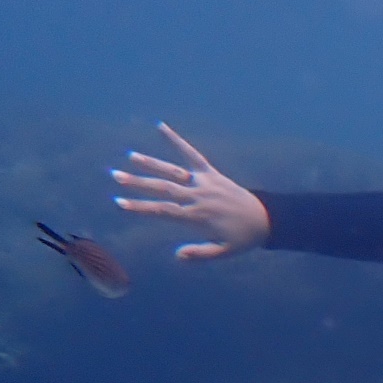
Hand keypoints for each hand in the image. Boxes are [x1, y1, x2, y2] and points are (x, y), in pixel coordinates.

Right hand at [111, 123, 268, 260]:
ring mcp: (204, 182)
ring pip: (173, 171)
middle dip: (138, 183)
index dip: (140, 207)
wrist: (265, 220)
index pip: (163, 210)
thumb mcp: (224, 252)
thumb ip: (201, 254)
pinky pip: (192, 155)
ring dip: (152, 164)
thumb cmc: (242, 238)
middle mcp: (198, 197)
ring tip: (131, 157)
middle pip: (163, 188)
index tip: (120, 203)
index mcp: (197, 216)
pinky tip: (161, 127)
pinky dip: (177, 141)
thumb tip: (177, 255)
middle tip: (116, 176)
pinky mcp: (211, 173)